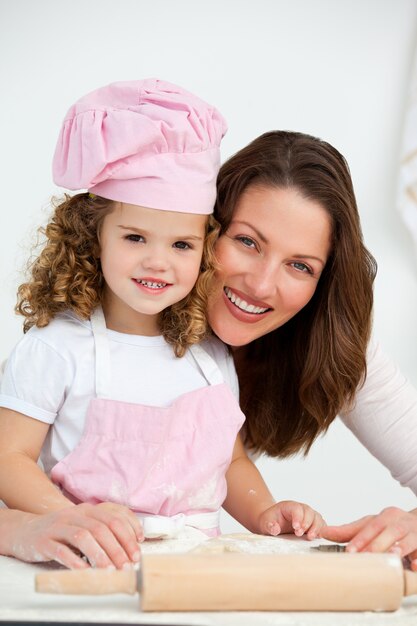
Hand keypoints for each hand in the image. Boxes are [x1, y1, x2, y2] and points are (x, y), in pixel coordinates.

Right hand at [3, 502, 142, 568]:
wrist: (25, 531)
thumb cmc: (60, 531)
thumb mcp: (82, 525)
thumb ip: (101, 531)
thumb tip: (129, 548)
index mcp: (87, 510)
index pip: (113, 519)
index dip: (128, 536)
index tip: (137, 552)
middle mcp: (73, 515)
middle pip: (100, 529)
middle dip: (117, 549)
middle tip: (127, 566)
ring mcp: (57, 527)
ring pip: (82, 537)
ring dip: (99, 555)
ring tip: (110, 570)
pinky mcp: (43, 541)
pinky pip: (60, 551)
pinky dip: (74, 561)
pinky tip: (85, 571)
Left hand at [258, 500, 325, 539]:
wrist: (272, 523)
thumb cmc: (270, 521)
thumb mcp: (265, 522)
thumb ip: (269, 525)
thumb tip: (275, 529)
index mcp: (289, 506)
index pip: (297, 508)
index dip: (298, 517)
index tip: (295, 528)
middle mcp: (300, 509)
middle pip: (309, 512)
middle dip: (307, 523)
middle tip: (300, 533)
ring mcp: (307, 516)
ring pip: (317, 518)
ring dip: (316, 527)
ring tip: (310, 537)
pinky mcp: (312, 524)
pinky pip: (321, 525)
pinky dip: (321, 531)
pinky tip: (317, 537)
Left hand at [320, 507, 416, 570]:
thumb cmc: (392, 526)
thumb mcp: (372, 525)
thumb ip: (349, 531)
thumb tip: (324, 532)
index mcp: (386, 517)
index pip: (372, 526)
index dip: (361, 538)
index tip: (350, 551)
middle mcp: (401, 523)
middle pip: (389, 532)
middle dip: (377, 545)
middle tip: (365, 557)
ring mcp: (415, 534)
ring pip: (408, 540)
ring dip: (399, 548)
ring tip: (390, 556)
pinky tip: (413, 567)